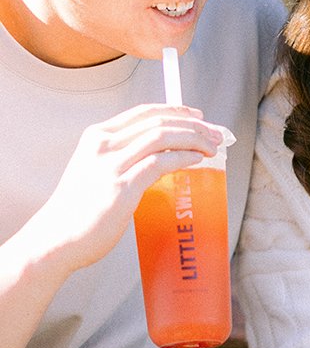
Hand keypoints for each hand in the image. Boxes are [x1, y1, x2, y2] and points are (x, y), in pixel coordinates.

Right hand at [28, 103, 224, 273]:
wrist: (57, 237)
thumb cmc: (78, 210)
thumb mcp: (94, 172)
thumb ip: (119, 160)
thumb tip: (156, 160)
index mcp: (96, 137)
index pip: (143, 112)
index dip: (176, 110)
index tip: (198, 116)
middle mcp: (103, 145)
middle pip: (159, 122)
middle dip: (193, 125)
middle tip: (215, 134)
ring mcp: (112, 165)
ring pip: (163, 137)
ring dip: (194, 139)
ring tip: (213, 147)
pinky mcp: (122, 187)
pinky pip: (161, 163)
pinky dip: (184, 157)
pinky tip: (197, 160)